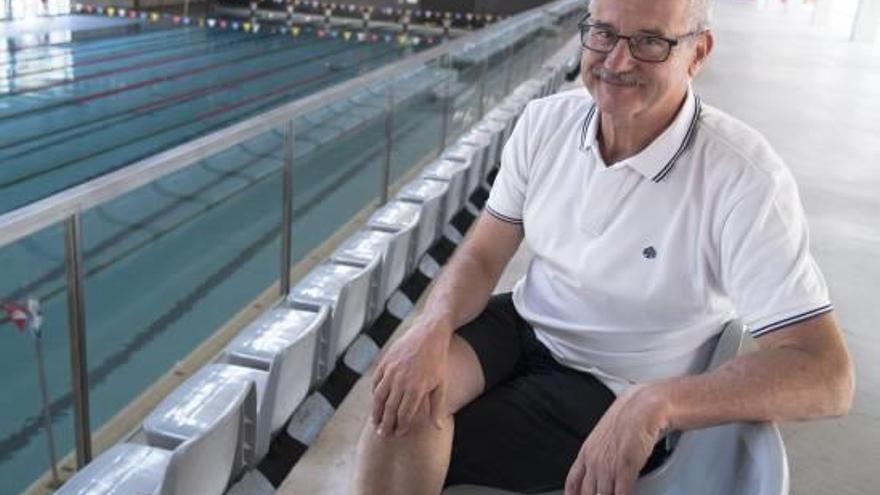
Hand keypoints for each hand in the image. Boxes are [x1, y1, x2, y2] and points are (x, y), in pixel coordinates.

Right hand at [371, 319, 451, 436]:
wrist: (429, 334)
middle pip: (390, 409)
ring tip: (376, 422)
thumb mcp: (441, 384)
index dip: (400, 426)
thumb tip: (438, 427)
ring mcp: (391, 371)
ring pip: (379, 397)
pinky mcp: (385, 363)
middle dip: (386, 424)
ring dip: (376, 412)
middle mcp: (401, 381)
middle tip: (383, 434)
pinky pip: (376, 382)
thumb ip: (437, 407)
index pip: (404, 414)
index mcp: (417, 389)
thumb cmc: (437, 361)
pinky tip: (376, 401)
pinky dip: (375, 393)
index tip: (398, 433)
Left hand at [565, 385, 667, 494]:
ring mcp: (608, 467)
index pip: (573, 482)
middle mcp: (594, 461)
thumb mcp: (604, 436)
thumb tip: (601, 467)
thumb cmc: (627, 418)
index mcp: (586, 453)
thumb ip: (600, 453)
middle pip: (587, 493)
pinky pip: (621, 494)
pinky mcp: (625, 469)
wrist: (642, 408)